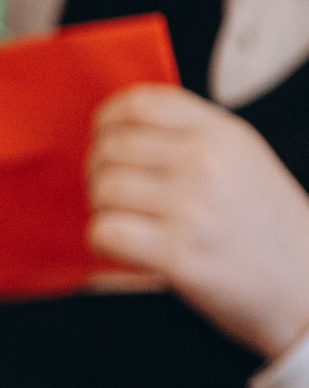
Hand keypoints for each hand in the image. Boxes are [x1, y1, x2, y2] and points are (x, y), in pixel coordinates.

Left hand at [88, 83, 308, 355]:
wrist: (304, 284)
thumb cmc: (266, 226)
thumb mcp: (243, 158)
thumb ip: (189, 135)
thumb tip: (117, 127)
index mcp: (222, 133)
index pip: (139, 103)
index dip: (107, 121)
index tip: (104, 138)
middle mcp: (206, 162)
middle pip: (111, 148)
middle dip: (100, 172)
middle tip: (117, 195)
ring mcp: (191, 207)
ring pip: (103, 190)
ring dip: (104, 210)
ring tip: (129, 222)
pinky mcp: (176, 253)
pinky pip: (105, 232)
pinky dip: (104, 242)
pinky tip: (127, 248)